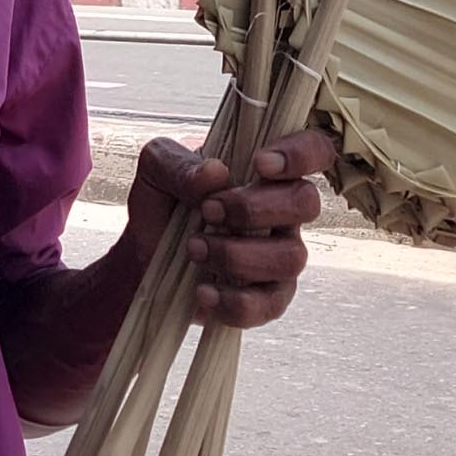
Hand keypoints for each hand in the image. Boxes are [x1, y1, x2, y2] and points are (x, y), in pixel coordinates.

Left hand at [126, 129, 336, 328]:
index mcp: (266, 172)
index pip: (313, 150)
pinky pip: (270, 305)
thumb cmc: (162, 203)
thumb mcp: (156, 170)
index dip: (302, 153)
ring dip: (237, 254)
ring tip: (194, 248)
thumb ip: (180, 165)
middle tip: (207, 211)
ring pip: (291, 257)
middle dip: (253, 208)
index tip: (260, 163)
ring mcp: (280, 256)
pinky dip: (235, 301)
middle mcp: (283, 212)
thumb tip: (215, 173)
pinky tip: (204, 289)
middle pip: (306, 202)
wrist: (141, 257)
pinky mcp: (267, 299)